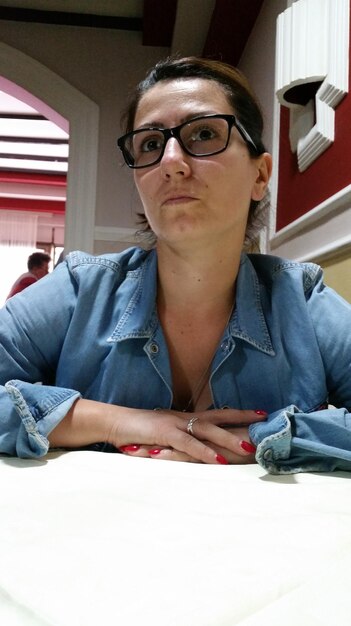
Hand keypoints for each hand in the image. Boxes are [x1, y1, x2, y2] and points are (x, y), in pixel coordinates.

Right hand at [116, 408, 265, 464]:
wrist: (115, 423)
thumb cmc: (138, 431)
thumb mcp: (163, 434)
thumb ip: (180, 439)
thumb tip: (196, 447)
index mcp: (185, 418)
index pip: (217, 414)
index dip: (238, 414)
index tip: (259, 414)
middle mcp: (184, 418)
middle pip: (219, 417)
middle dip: (242, 420)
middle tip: (264, 423)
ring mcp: (175, 424)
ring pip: (208, 430)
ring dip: (228, 439)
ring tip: (247, 448)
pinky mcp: (165, 434)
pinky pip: (189, 444)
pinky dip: (204, 453)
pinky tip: (218, 461)